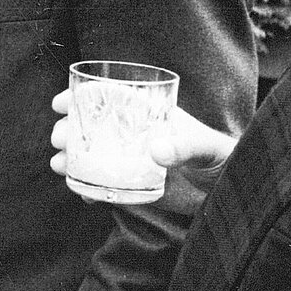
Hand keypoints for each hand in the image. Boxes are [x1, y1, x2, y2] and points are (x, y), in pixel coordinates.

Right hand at [49, 91, 236, 213]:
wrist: (231, 193)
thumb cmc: (223, 158)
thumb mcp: (208, 146)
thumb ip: (185, 145)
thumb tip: (155, 150)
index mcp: (149, 116)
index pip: (110, 98)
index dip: (83, 97)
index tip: (61, 103)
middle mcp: (134, 136)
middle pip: (92, 127)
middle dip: (69, 129)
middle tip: (59, 138)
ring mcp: (131, 162)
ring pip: (91, 156)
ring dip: (71, 158)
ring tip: (60, 165)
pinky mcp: (134, 188)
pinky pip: (104, 187)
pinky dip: (89, 190)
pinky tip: (83, 194)